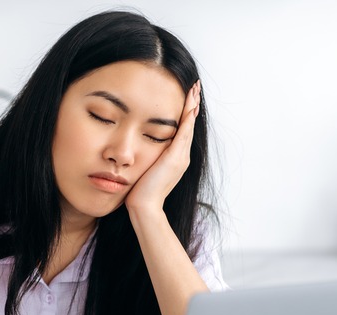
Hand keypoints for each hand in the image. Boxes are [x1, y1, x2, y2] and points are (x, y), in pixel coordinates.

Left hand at [125, 80, 200, 212]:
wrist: (145, 205)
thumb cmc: (141, 190)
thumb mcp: (147, 168)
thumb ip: (150, 157)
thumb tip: (141, 149)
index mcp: (176, 157)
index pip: (182, 129)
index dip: (186, 113)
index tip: (188, 96)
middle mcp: (182, 155)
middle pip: (189, 124)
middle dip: (192, 104)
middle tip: (195, 86)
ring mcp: (180, 156)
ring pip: (188, 126)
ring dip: (192, 106)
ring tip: (194, 90)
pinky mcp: (174, 158)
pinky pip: (184, 134)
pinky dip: (187, 120)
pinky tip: (190, 107)